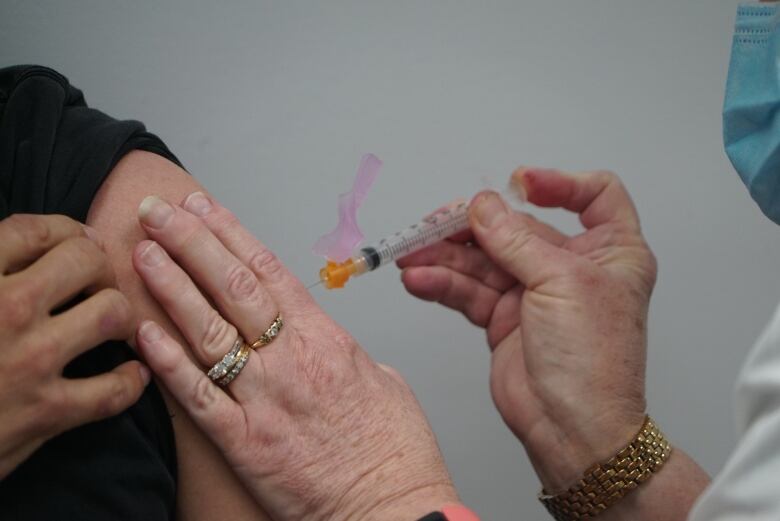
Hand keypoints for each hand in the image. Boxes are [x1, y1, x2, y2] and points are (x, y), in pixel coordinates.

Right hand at [0, 214, 148, 478]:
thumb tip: (20, 252)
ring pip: (111, 313)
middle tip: (96, 284)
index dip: (67, 231)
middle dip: (99, 267)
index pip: (35, 231)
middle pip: (85, 262)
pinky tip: (130, 374)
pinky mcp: (45, 411)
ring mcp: (30, 360)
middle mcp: (6, 310)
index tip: (78, 242)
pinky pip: (113, 390)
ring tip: (113, 324)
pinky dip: (130, 381)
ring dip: (121, 315)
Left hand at [133, 193, 457, 520]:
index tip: (203, 207)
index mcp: (327, 340)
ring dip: (171, 287)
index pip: (269, 271)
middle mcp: (291, 361)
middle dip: (190, 242)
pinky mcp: (244, 444)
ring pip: (208, 330)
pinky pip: (197, 396)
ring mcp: (264, 400)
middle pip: (232, 287)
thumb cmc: (396, 451)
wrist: (395, 509)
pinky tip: (143, 331)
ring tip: (143, 252)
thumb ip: (346, 354)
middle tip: (157, 210)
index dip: (230, 234)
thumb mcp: (385, 381)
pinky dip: (167, 361)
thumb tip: (328, 342)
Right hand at [398, 168, 655, 491]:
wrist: (572, 429)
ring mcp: (534, 293)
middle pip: (517, 229)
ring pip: (484, 260)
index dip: (561, 183)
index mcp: (609, 251)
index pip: (594, 197)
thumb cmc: (593, 361)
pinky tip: (420, 280)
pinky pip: (468, 291)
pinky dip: (443, 284)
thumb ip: (515, 241)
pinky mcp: (503, 318)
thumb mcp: (560, 284)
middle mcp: (571, 267)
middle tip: (435, 225)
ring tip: (412, 256)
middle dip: (474, 227)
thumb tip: (481, 206)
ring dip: (446, 257)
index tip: (521, 183)